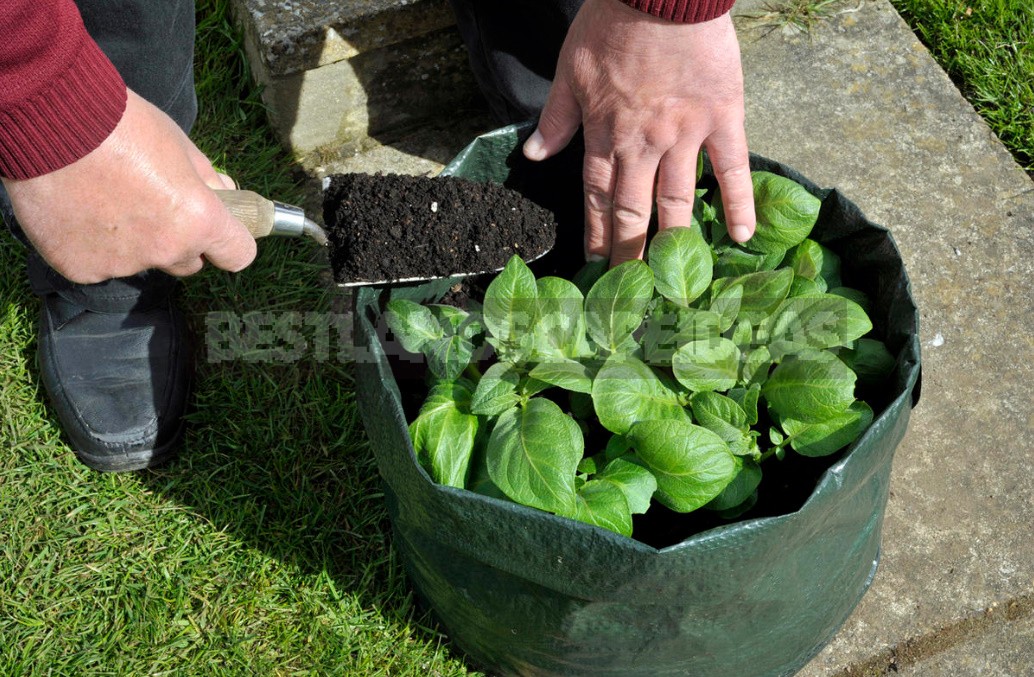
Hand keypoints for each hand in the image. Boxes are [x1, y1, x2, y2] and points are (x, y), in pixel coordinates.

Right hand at [2, 89, 256, 283]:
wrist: (50, 120)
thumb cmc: (122, 125)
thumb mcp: (181, 145)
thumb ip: (208, 179)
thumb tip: (226, 194)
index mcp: (198, 222)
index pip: (237, 256)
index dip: (230, 243)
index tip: (220, 233)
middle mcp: (165, 250)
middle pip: (187, 262)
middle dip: (178, 241)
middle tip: (151, 206)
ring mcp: (122, 264)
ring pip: (140, 262)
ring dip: (132, 242)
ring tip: (104, 199)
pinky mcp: (81, 268)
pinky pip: (97, 264)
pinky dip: (91, 245)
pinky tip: (77, 211)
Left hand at [523, 0, 755, 265]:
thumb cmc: (611, 23)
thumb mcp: (570, 69)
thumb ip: (556, 118)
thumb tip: (535, 157)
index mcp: (604, 133)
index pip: (598, 197)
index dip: (597, 233)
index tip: (596, 265)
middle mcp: (643, 143)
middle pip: (633, 209)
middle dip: (629, 252)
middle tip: (631, 289)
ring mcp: (685, 134)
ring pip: (677, 199)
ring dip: (674, 240)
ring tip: (674, 277)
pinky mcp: (722, 118)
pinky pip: (731, 168)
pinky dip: (738, 203)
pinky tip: (741, 237)